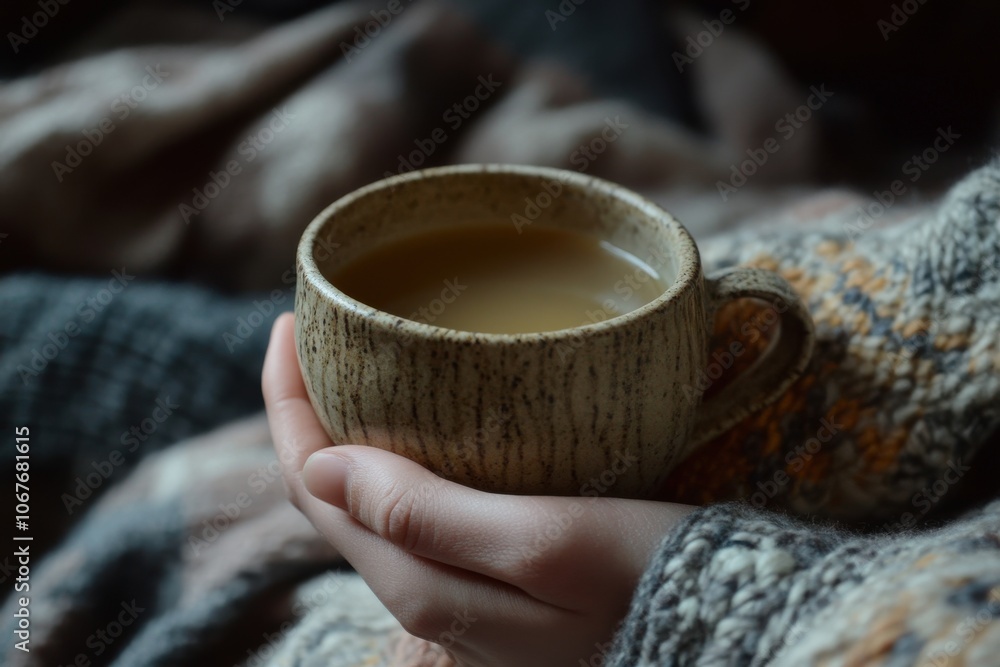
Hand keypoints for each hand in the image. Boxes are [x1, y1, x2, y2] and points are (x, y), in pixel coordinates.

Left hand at [262, 313, 695, 666]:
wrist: (717, 631)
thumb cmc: (646, 580)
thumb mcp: (544, 543)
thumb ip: (428, 515)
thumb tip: (322, 465)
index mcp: (420, 584)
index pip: (313, 485)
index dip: (287, 404)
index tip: (288, 324)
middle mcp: (424, 592)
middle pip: (330, 493)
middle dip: (306, 411)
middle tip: (314, 330)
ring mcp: (456, 586)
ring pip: (369, 501)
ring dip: (347, 431)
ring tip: (351, 363)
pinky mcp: (490, 573)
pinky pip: (413, 510)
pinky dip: (394, 456)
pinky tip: (418, 421)